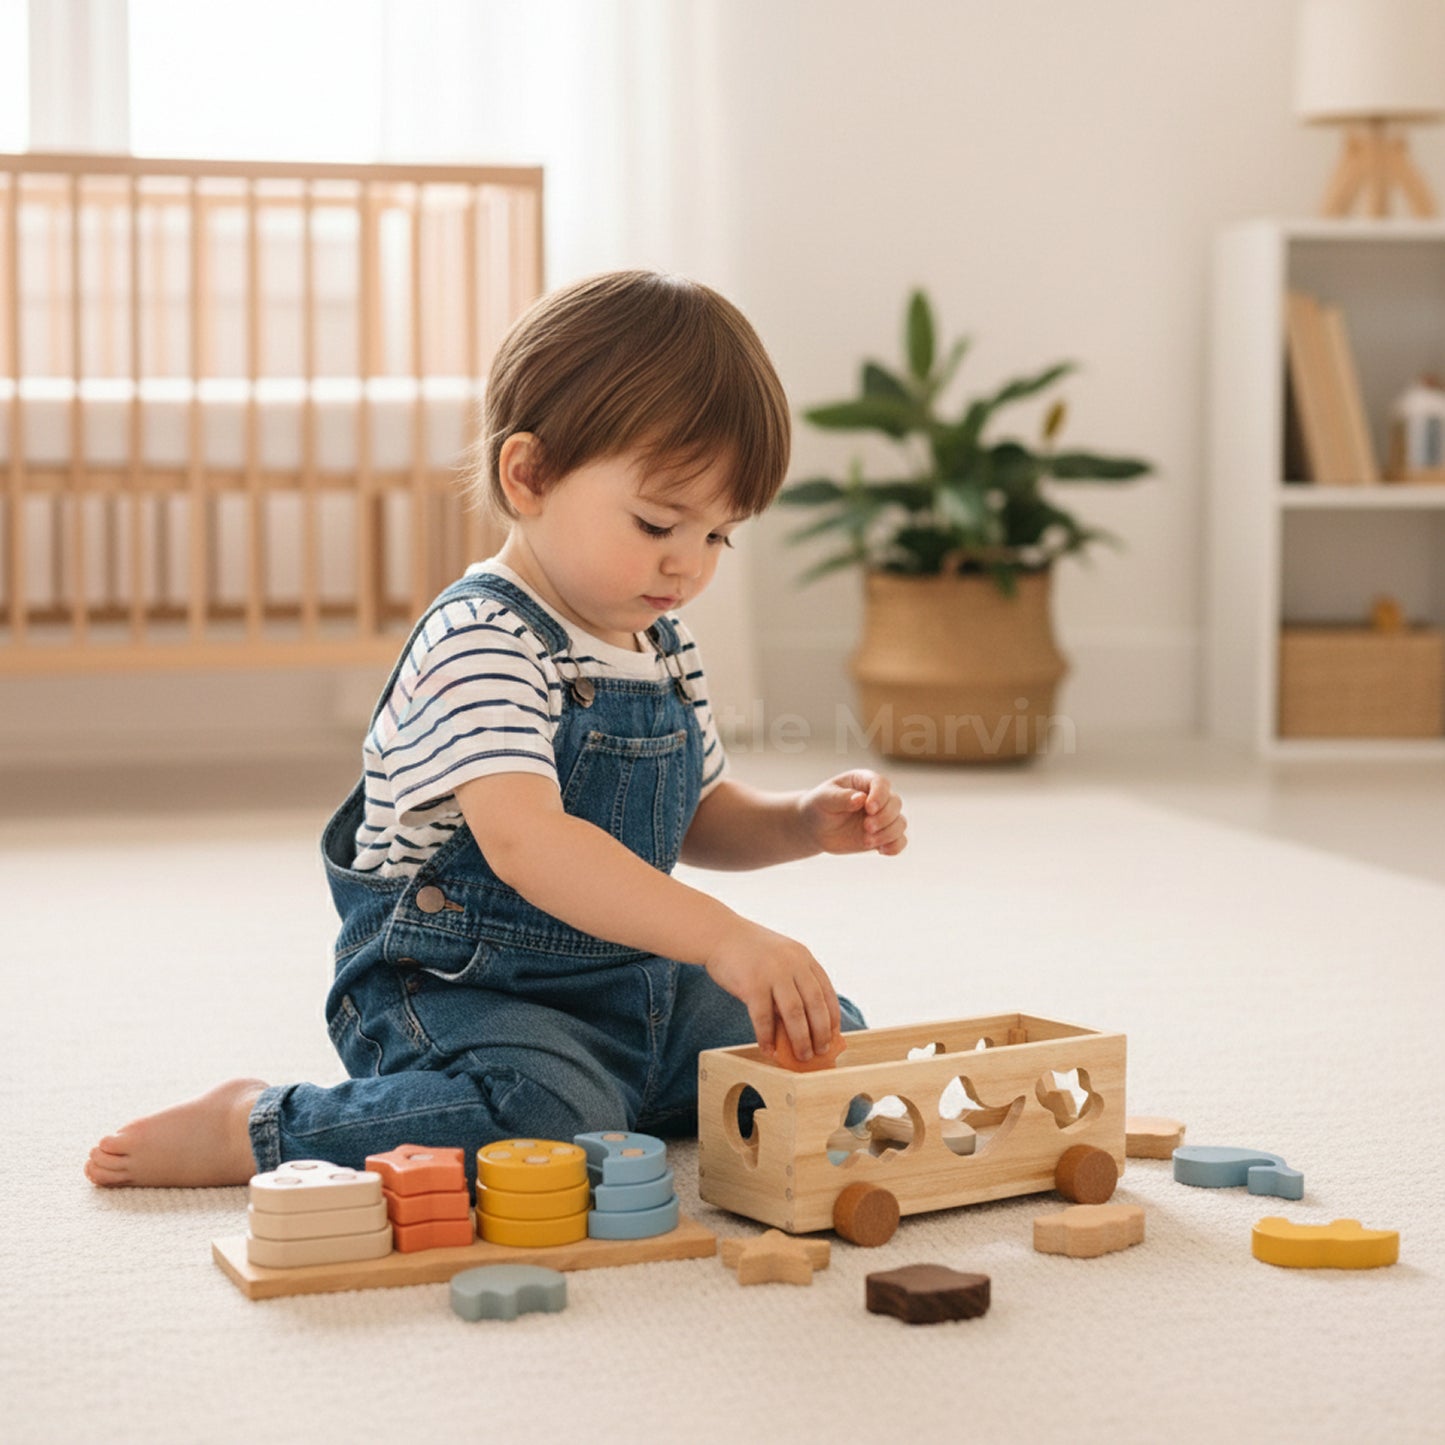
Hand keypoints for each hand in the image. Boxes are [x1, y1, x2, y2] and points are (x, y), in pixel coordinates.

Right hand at [703, 917, 840, 1060]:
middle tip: (820, 1052)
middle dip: (820, 1033)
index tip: (834, 1035)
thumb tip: (802, 1023)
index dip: (832, 1016)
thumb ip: (792, 981)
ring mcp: (773, 973)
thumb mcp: (779, 957)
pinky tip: (768, 1050)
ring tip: (802, 1056)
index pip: (826, 991)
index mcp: (803, 957)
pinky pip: (763, 1018)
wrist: (719, 934)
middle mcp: (792, 964)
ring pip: (794, 1015)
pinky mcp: (752, 984)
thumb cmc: (749, 951)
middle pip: (815, 1005)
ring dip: (800, 1040)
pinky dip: (767, 1037)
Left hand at [799, 769, 907, 856]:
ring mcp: (882, 817)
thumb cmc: (819, 807)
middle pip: (895, 803)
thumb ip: (841, 797)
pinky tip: (881, 851)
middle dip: (884, 817)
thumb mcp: (824, 799)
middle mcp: (878, 797)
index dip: (880, 795)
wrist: (815, 828)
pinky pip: (900, 840)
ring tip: (867, 842)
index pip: (881, 783)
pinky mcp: (883, 835)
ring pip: (900, 823)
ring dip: (888, 834)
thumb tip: (861, 798)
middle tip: (866, 827)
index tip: (869, 808)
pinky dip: (895, 846)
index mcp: (864, 781)